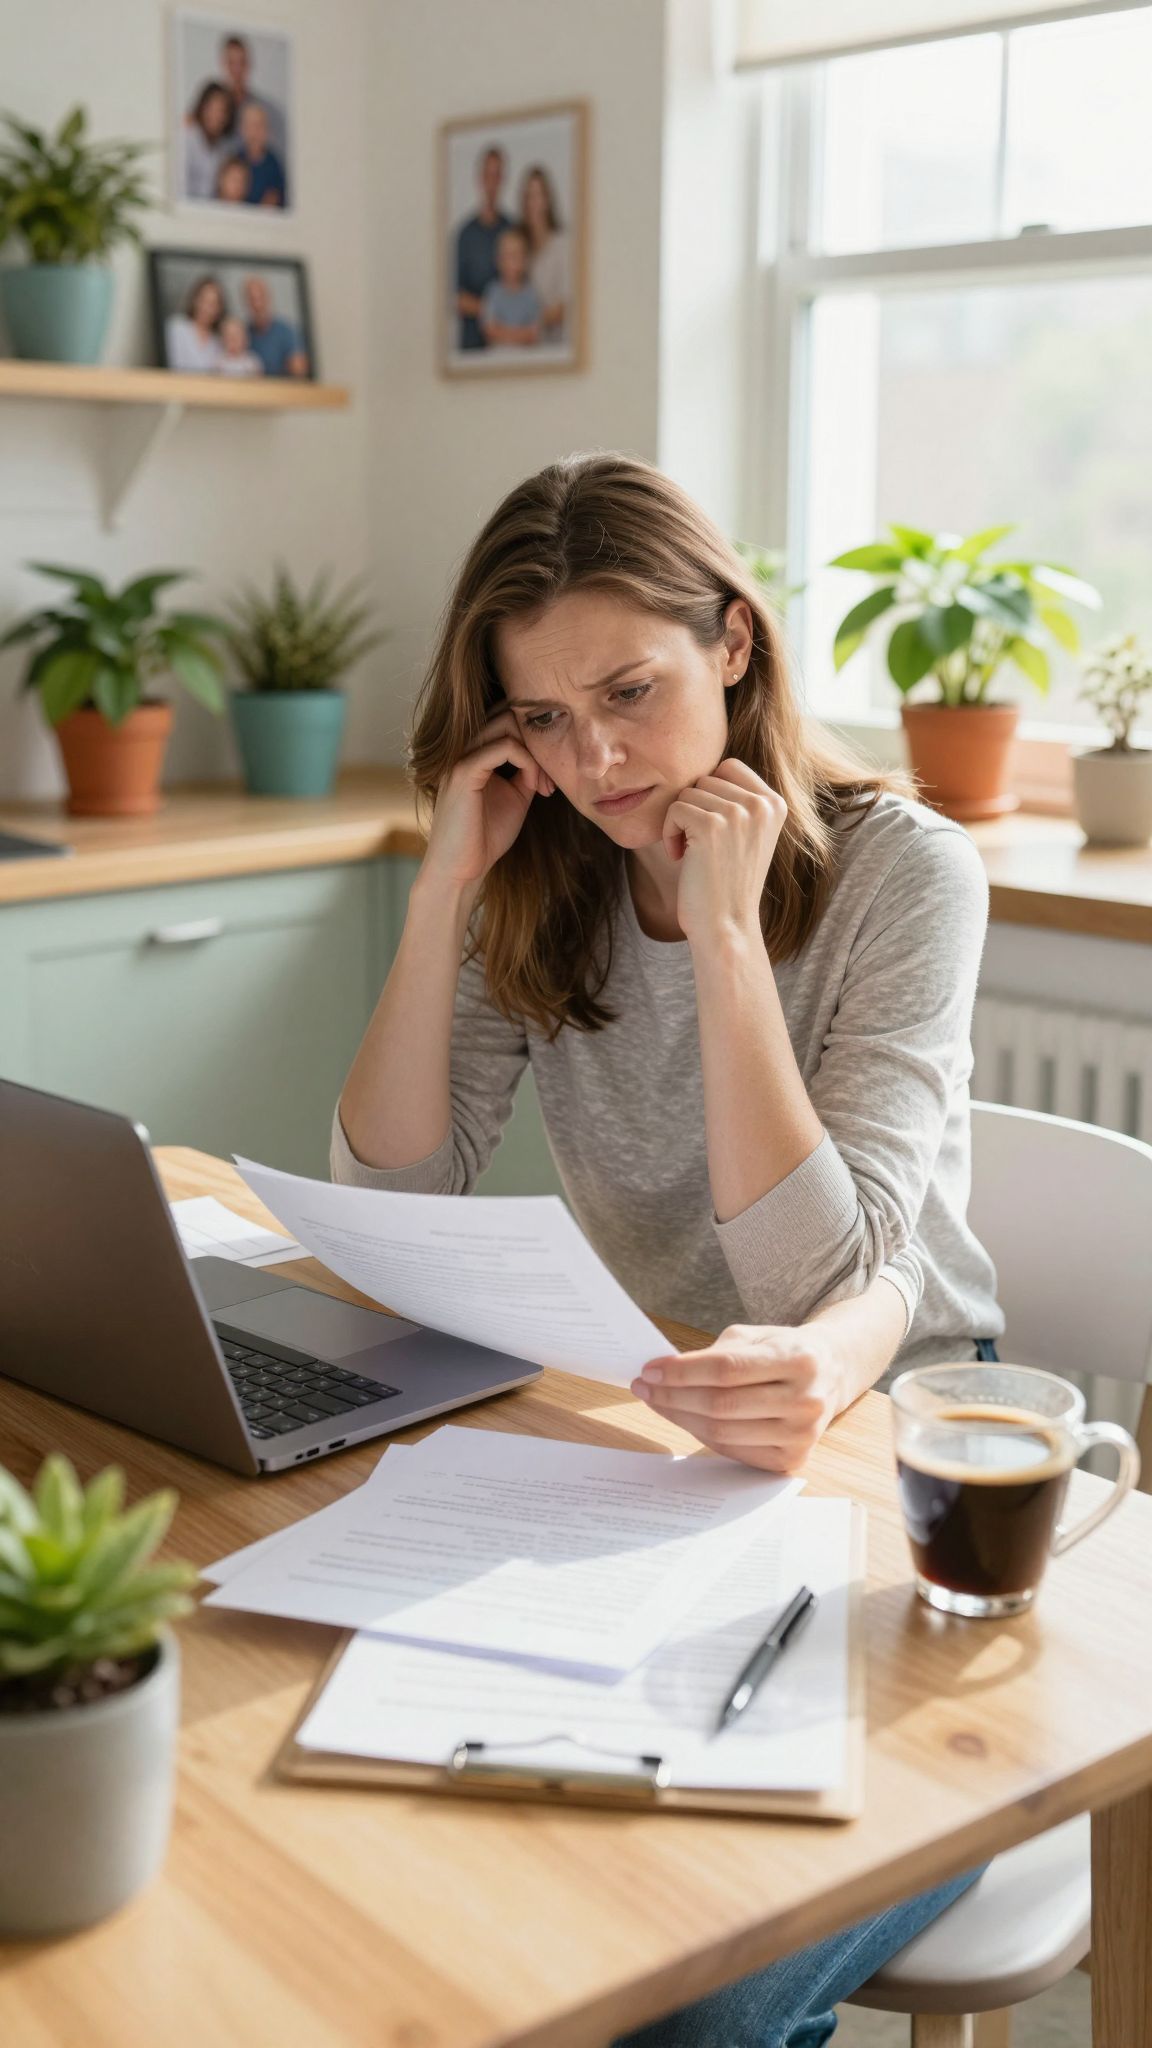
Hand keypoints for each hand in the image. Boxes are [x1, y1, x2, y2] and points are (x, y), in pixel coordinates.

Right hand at [420, 706, 554, 896]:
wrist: (462, 870)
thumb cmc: (485, 837)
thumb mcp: (515, 796)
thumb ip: (526, 771)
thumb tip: (544, 754)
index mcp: (472, 753)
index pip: (504, 718)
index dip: (533, 740)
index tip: (549, 780)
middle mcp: (462, 749)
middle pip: (507, 713)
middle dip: (537, 741)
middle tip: (549, 780)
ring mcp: (460, 758)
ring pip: (506, 723)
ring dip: (535, 752)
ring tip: (543, 785)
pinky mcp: (463, 772)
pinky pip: (503, 746)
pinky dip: (527, 762)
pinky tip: (534, 787)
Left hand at [630, 1324, 843, 1473]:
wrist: (832, 1373)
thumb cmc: (785, 1350)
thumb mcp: (757, 1336)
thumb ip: (716, 1353)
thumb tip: (665, 1374)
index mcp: (798, 1359)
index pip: (727, 1369)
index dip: (682, 1371)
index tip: (650, 1369)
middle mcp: (805, 1400)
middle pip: (721, 1405)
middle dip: (673, 1396)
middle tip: (644, 1387)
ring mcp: (801, 1435)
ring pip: (723, 1432)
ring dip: (680, 1417)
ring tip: (657, 1402)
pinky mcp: (792, 1459)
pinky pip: (734, 1451)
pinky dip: (703, 1436)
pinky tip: (686, 1419)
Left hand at [661, 758, 785, 949]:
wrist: (726, 926)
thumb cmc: (727, 883)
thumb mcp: (747, 835)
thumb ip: (739, 800)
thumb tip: (709, 762)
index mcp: (775, 803)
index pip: (729, 767)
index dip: (710, 795)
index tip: (712, 829)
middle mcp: (762, 804)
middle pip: (705, 779)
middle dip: (694, 810)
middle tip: (700, 845)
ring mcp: (738, 813)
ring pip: (687, 792)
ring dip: (680, 822)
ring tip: (693, 853)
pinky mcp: (711, 826)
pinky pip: (674, 809)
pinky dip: (669, 833)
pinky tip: (681, 857)